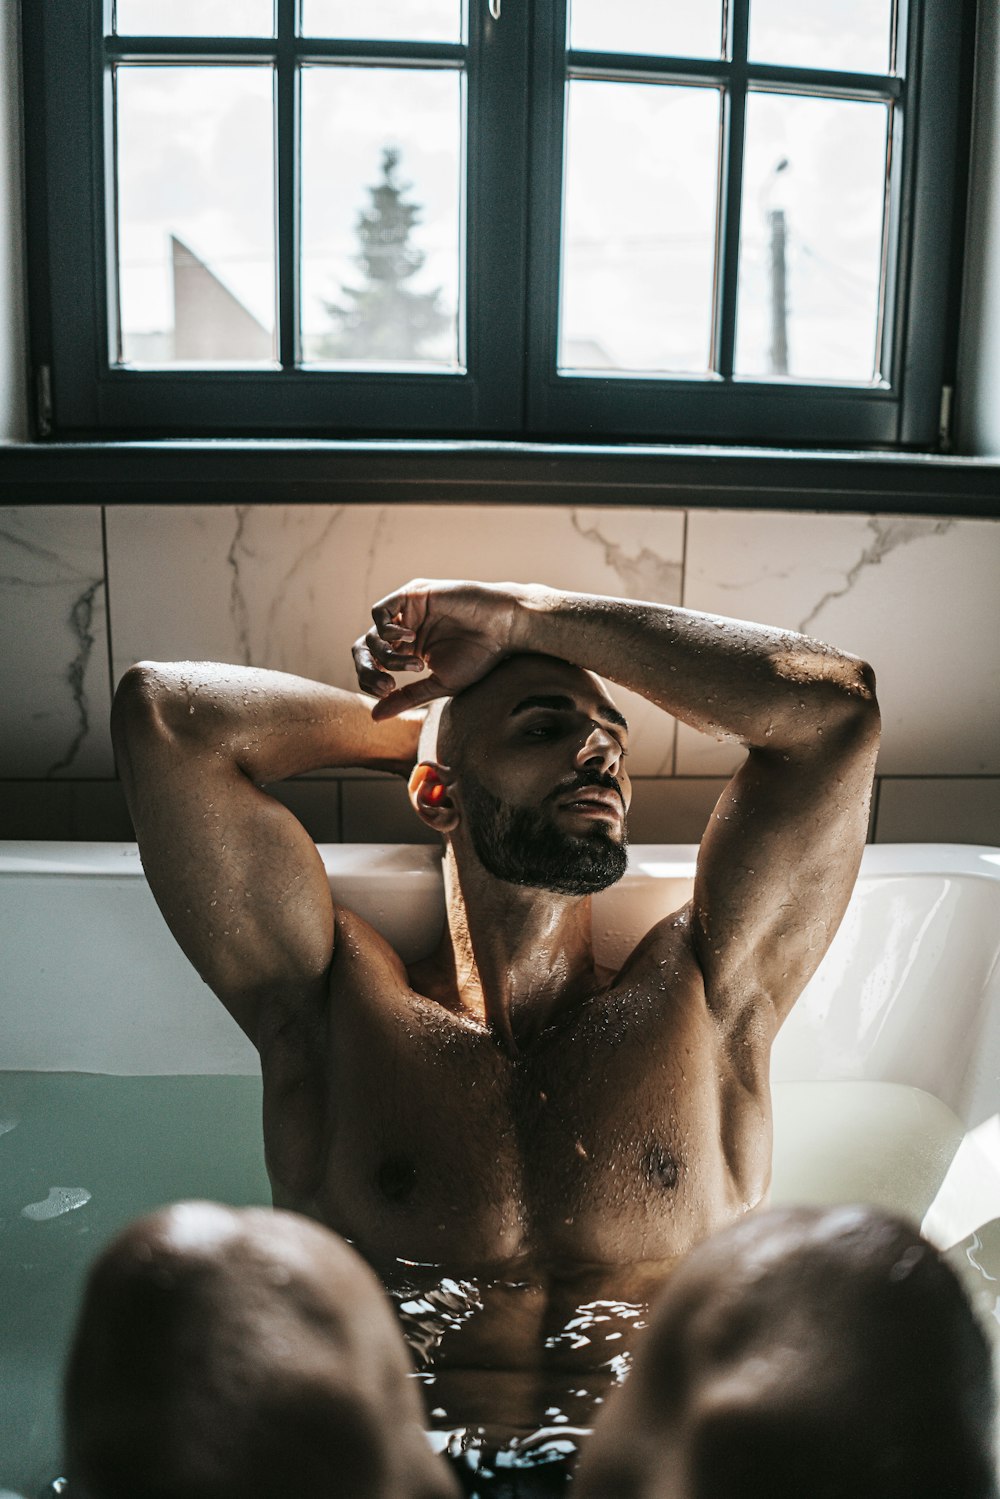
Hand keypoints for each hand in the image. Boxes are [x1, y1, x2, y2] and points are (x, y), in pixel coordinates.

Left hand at [352, 579, 525, 719]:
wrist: (503, 628)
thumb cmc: (480, 656)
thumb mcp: (439, 683)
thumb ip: (407, 697)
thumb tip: (374, 717)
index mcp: (408, 651)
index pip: (372, 665)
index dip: (370, 680)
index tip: (388, 692)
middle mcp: (404, 631)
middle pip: (364, 650)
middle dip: (367, 670)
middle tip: (386, 686)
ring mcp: (407, 612)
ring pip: (372, 635)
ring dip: (388, 656)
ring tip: (417, 666)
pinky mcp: (411, 595)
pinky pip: (380, 612)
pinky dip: (387, 631)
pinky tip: (411, 639)